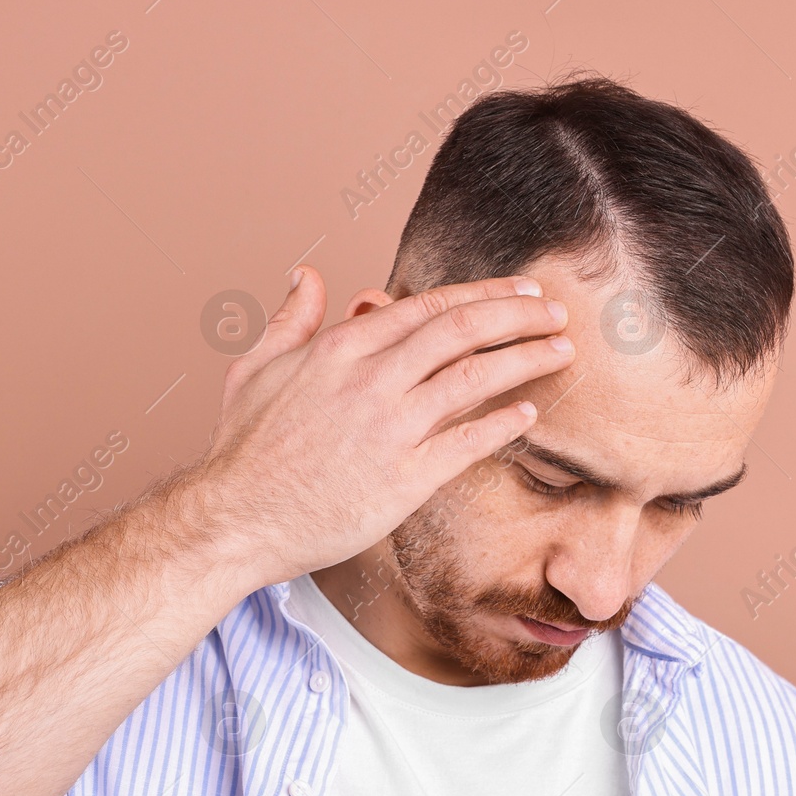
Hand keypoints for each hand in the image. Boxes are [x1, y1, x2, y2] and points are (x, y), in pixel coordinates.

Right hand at [193, 265, 574, 588]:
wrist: (235, 520)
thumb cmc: (243, 451)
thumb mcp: (254, 369)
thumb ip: (290, 319)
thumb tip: (306, 276)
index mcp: (340, 348)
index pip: (428, 307)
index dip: (483, 295)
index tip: (519, 293)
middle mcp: (370, 379)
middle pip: (463, 331)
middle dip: (519, 316)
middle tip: (557, 314)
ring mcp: (390, 429)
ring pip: (475, 379)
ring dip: (526, 360)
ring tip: (561, 352)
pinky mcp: (403, 479)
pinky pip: (468, 443)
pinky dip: (504, 424)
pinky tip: (531, 414)